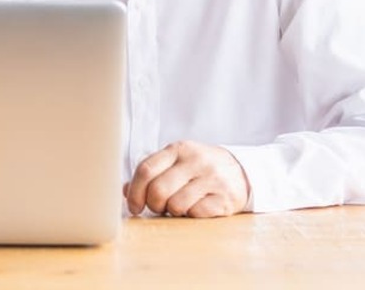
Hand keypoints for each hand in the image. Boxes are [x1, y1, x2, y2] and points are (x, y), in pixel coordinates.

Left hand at [124, 141, 250, 217]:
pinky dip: (190, 215)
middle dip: (152, 204)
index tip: (133, 206)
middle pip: (158, 189)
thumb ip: (152, 173)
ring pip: (176, 204)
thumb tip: (124, 191)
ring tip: (178, 206)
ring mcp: (212, 178)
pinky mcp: (226, 198)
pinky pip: (196, 213)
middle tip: (158, 207)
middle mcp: (195, 160)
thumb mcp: (176, 162)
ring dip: (172, 211)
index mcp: (178, 149)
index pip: (145, 169)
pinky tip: (195, 208)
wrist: (241, 170)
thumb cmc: (199, 168)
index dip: (134, 192)